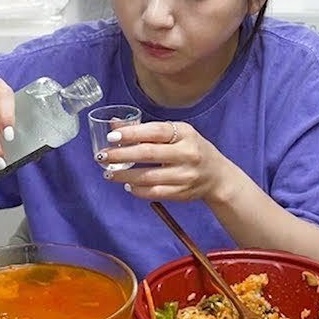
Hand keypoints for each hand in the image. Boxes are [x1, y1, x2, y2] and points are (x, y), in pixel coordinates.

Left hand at [97, 121, 235, 202]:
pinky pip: (154, 192)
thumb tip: (114, 125)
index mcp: (185, 134)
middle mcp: (186, 154)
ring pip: (148, 177)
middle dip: (121, 155)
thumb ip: (147, 130)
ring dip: (124, 176)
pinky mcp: (181, 193)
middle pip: (148, 154)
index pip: (154, 132)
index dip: (131, 134)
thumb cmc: (192, 149)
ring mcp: (185, 175)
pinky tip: (127, 185)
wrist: (217, 176)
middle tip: (102, 156)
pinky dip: (137, 190)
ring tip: (108, 173)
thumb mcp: (176, 133)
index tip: (111, 137)